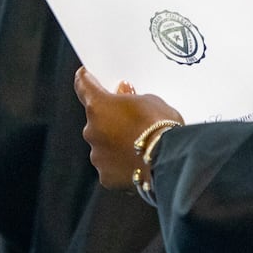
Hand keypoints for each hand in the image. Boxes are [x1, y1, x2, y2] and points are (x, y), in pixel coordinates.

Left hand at [74, 68, 183, 190]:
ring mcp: (97, 155)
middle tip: (132, 120)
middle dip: (110, 119)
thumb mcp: (150, 100)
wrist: (169, 161)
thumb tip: (123, 94)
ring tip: (141, 146)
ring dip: (116, 143)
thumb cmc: (161, 127)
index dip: (85, 80)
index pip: (83, 86)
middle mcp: (91, 130)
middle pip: (96, 120)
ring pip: (103, 145)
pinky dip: (121, 164)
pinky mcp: (106, 176)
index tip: (84, 76)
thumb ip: (131, 97)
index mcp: (99, 106)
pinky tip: (138, 163)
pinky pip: (111, 166)